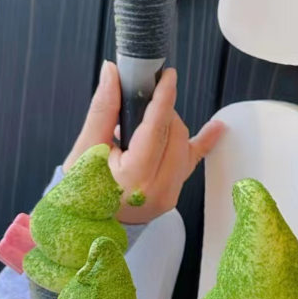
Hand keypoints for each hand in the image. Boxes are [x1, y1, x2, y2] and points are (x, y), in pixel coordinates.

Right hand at [63, 62, 223, 223]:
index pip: (156, 128)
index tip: (167, 75)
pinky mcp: (174, 192)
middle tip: (138, 105)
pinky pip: (193, 160)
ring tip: (141, 126)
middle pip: (174, 132)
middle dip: (160, 111)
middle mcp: (158, 188)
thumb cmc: (80, 191)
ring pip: (183, 142)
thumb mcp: (86, 149)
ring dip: (168, 125)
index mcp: (134, 178)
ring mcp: (170, 193)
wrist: (85, 226)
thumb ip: (103, 109)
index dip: (163, 97)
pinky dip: (204, 141)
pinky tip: (217, 127)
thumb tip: (111, 73)